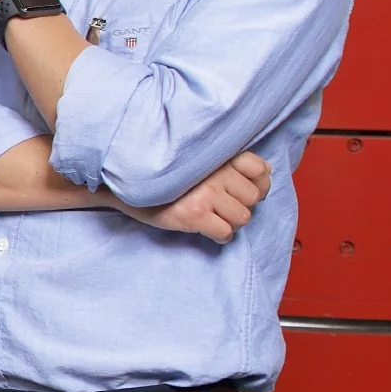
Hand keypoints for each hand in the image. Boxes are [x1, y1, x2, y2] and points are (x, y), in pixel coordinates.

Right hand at [119, 150, 273, 242]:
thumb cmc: (163, 173)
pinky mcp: (194, 215)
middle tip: (223, 207)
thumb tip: (266, 172)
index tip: (243, 190)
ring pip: (243, 217)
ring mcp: (206, 194)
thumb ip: (229, 161)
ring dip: (231, 222)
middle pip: (253, 198)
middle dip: (241, 205)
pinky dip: (220, 236)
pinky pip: (225, 233)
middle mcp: (215, 172)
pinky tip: (208, 230)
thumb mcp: (197, 158)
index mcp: (218, 154)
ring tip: (215, 218)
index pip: (261, 170)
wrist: (124, 183)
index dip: (258, 184)